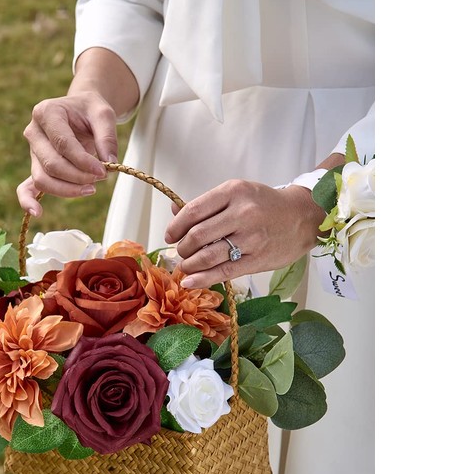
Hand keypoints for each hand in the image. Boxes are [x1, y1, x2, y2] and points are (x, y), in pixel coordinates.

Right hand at [17, 92, 118, 215]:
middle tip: (100, 178)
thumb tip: (109, 162)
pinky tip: (38, 213)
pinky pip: (26, 187)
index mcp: (46, 112)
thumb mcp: (103, 113)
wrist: (78, 112)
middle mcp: (33, 132)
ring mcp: (32, 152)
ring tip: (90, 189)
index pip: (63, 144)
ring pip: (43, 179)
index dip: (83, 162)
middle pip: (51, 164)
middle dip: (77, 176)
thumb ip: (107, 136)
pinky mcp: (35, 167)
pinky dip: (28, 201)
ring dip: (67, 190)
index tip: (103, 171)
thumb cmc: (89, 111)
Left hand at [164, 179, 325, 287]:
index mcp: (233, 191)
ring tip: (187, 266)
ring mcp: (250, 238)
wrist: (302, 218)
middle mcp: (242, 213)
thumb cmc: (264, 205)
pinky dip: (201, 279)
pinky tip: (190, 282)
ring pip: (207, 256)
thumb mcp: (237, 194)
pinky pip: (223, 271)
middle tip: (182, 252)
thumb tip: (174, 213)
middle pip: (197, 235)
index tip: (170, 236)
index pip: (193, 211)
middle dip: (182, 247)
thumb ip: (206, 204)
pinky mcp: (257, 259)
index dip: (175, 226)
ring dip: (189, 264)